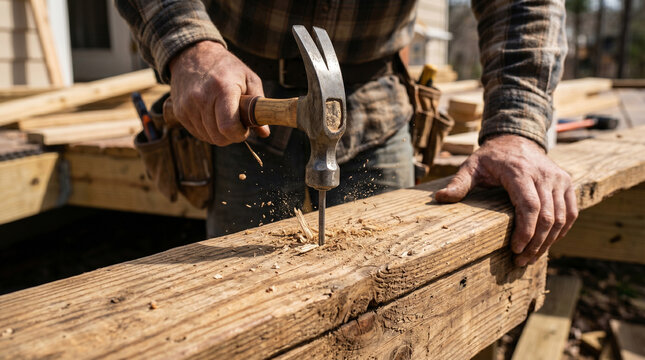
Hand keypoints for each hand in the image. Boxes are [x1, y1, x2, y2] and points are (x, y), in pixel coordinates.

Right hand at [168, 41, 269, 144]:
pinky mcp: (179, 112)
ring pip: (208, 138)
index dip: (240, 133)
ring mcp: (187, 106)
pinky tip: (211, 115)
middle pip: (219, 137)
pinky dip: (207, 130)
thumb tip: (265, 133)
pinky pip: (197, 133)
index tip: (245, 127)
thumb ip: (258, 106)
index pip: (228, 127)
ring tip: (223, 115)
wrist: (193, 54)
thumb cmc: (227, 68)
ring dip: (219, 133)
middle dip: (231, 136)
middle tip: (236, 123)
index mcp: (223, 89)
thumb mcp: (249, 79)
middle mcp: (201, 98)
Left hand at [435, 134, 577, 265]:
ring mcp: (558, 179)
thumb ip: (459, 183)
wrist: (517, 138)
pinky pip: (571, 212)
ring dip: (549, 242)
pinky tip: (547, 244)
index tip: (515, 249)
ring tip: (531, 258)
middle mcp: (544, 175)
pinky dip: (561, 231)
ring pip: (562, 217)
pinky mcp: (567, 183)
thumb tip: (440, 198)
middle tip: (520, 261)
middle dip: (536, 243)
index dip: (525, 231)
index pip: (529, 206)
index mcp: (520, 172)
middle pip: (548, 216)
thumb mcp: (471, 165)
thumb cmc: (491, 157)